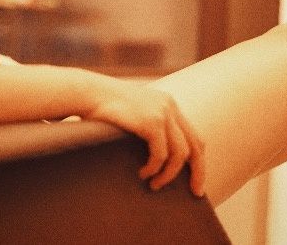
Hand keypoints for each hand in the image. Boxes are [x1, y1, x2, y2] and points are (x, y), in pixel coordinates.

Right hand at [86, 81, 205, 196]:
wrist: (88, 93)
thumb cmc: (103, 107)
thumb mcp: (132, 113)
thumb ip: (147, 126)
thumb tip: (154, 155)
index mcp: (168, 104)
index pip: (193, 135)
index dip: (197, 159)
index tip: (196, 179)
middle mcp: (170, 106)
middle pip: (196, 145)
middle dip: (198, 171)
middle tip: (196, 192)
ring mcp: (162, 113)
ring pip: (180, 154)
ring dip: (169, 174)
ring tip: (155, 185)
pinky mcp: (151, 122)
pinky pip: (162, 154)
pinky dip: (154, 168)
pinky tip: (143, 173)